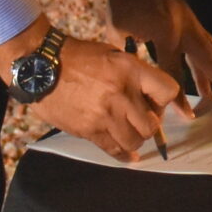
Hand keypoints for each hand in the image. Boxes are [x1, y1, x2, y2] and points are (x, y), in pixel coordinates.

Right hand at [0, 19, 182, 161]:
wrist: (42, 67)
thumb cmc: (79, 57)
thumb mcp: (114, 55)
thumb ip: (134, 74)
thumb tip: (150, 98)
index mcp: (131, 69)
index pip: (168, 91)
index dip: (165, 101)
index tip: (157, 103)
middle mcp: (122, 93)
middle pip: (152, 123)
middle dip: (150, 124)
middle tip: (141, 120)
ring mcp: (105, 114)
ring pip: (135, 141)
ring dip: (136, 139)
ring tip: (130, 132)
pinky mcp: (89, 130)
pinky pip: (114, 150)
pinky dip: (125, 156)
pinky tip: (130, 157)